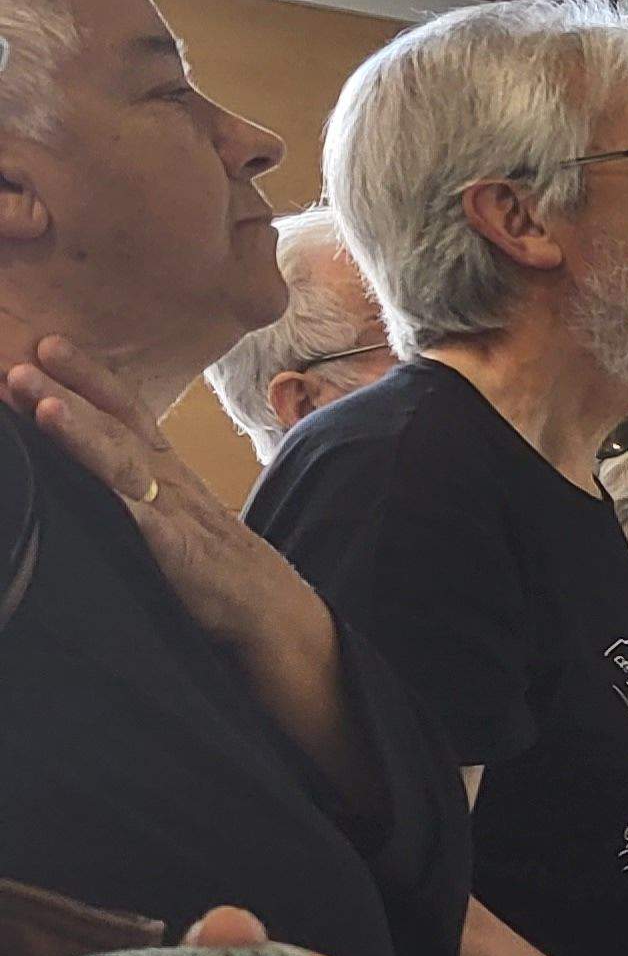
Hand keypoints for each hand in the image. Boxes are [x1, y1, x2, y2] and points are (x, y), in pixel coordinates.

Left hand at [6, 335, 332, 664]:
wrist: (271, 611)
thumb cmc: (211, 566)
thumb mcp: (169, 514)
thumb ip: (129, 487)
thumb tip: (71, 465)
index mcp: (166, 470)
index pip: (127, 412)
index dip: (90, 377)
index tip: (52, 344)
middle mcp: (170, 482)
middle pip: (119, 427)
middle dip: (72, 390)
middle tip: (26, 360)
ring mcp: (176, 516)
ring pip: (125, 466)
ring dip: (83, 433)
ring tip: (44, 406)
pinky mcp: (181, 556)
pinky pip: (146, 525)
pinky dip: (121, 501)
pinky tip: (96, 488)